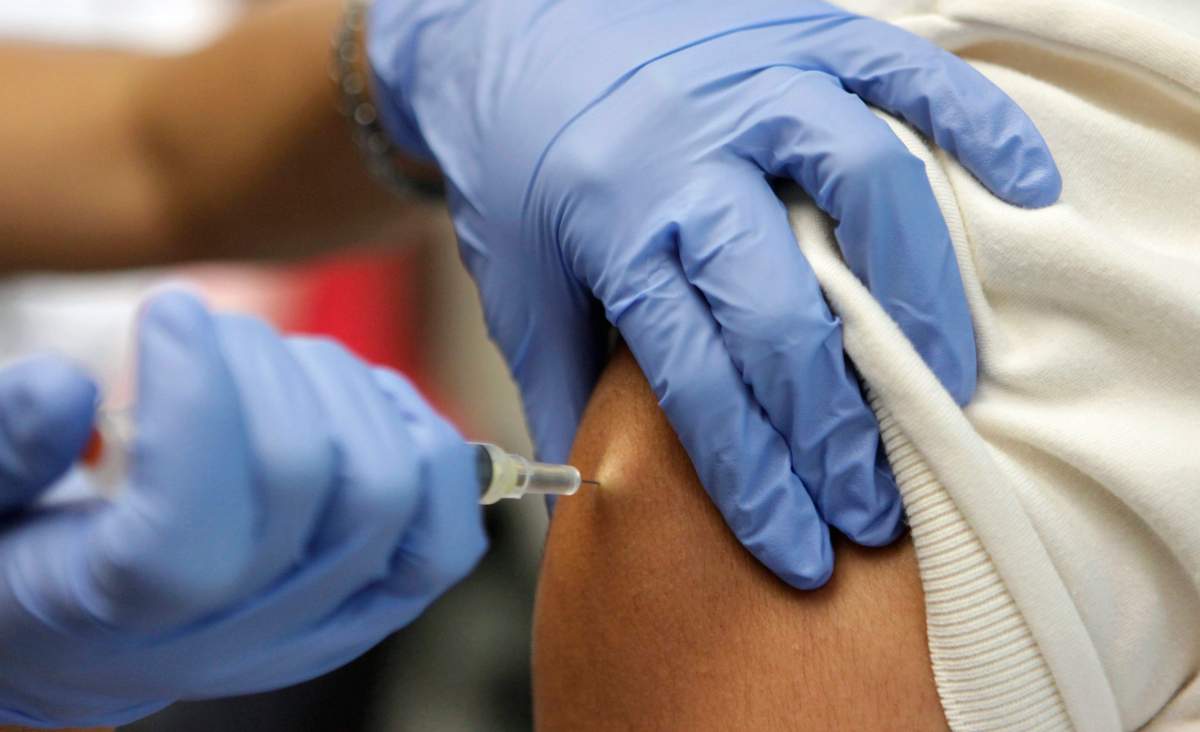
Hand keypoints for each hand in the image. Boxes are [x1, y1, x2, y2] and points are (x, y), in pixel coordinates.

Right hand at [0, 291, 485, 726]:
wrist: (85, 647)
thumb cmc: (23, 562)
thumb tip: (64, 387)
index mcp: (121, 614)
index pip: (189, 524)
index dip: (193, 395)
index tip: (169, 310)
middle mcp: (238, 632)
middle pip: (305, 484)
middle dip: (263, 368)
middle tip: (212, 329)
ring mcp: (321, 623)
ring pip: (389, 491)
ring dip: (343, 390)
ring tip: (279, 363)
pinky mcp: (376, 606)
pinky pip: (447, 534)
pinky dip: (425, 444)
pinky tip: (362, 403)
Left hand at [368, 0, 1059, 587]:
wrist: (513, 24)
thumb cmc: (521, 165)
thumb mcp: (520, 280)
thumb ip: (563, 385)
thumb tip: (588, 502)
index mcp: (613, 222)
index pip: (697, 377)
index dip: (752, 476)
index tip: (798, 548)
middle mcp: (691, 151)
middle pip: (784, 308)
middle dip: (835, 426)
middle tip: (871, 503)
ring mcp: (757, 82)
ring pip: (865, 189)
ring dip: (919, 298)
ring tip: (945, 385)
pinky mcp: (806, 28)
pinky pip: (910, 72)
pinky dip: (977, 126)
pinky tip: (1022, 192)